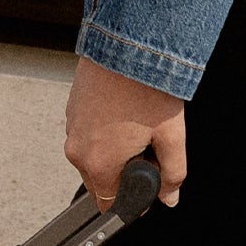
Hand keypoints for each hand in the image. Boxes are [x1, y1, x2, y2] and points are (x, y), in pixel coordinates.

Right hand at [65, 54, 187, 208]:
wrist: (128, 41)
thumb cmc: (148, 86)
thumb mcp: (173, 136)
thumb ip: (173, 174)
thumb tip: (170, 196)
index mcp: (99, 163)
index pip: (109, 204)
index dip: (133, 200)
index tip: (150, 185)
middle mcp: (77, 148)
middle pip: (100, 180)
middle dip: (124, 173)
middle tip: (150, 147)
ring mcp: (71, 126)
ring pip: (94, 155)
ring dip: (115, 150)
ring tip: (140, 124)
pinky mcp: (72, 107)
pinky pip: (88, 132)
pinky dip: (105, 130)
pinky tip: (127, 111)